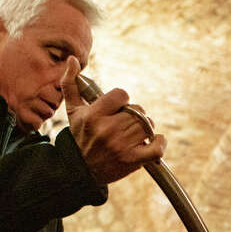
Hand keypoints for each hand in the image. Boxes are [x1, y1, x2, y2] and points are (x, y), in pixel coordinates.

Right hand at [61, 59, 166, 184]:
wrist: (80, 171)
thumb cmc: (79, 137)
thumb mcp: (72, 111)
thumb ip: (70, 84)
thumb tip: (71, 60)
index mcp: (93, 116)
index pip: (122, 95)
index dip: (122, 100)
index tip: (116, 108)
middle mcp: (107, 130)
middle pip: (137, 111)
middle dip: (133, 115)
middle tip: (125, 123)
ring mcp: (120, 146)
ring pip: (146, 126)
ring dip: (145, 128)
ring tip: (134, 134)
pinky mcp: (132, 161)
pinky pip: (156, 148)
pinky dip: (160, 143)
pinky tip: (155, 140)